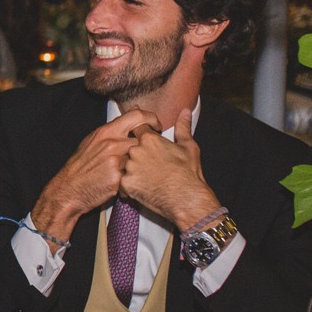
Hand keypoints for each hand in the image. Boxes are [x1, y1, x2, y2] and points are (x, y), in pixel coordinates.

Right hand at [27, 108, 161, 241]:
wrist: (68, 190)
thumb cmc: (80, 167)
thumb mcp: (92, 142)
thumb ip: (112, 131)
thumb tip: (131, 116)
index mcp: (106, 132)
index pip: (137, 116)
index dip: (152, 119)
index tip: (156, 126)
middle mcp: (112, 143)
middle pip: (145, 137)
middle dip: (153, 144)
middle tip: (154, 151)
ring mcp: (116, 160)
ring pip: (143, 157)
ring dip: (143, 163)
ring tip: (139, 171)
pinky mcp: (119, 178)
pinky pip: (136, 176)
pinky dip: (134, 181)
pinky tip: (126, 185)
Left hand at [118, 109, 217, 229]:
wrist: (186, 199)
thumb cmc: (189, 174)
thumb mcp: (188, 147)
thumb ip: (183, 127)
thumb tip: (185, 112)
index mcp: (149, 139)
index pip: (136, 129)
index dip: (140, 134)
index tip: (141, 137)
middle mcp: (136, 150)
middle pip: (129, 148)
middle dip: (137, 156)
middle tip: (151, 167)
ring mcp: (130, 166)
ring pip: (125, 165)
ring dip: (132, 171)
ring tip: (148, 179)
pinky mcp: (126, 183)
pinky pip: (122, 182)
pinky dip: (129, 186)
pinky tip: (142, 189)